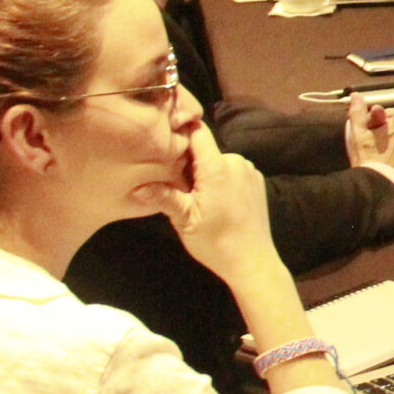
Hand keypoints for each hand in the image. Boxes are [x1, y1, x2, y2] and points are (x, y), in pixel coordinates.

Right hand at [154, 123, 284, 287]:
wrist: (252, 260)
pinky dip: (221, 181)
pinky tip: (216, 203)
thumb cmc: (216, 241)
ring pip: (218, 162)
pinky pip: (232, 172)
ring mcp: (249, 171)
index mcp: (217, 167)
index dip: (181, 132)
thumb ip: (164, 197)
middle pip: (206, 150)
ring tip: (196, 199)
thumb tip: (137, 186)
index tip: (165, 141)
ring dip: (205, 174)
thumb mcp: (184, 220)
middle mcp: (236, 162)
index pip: (197, 132)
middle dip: (189, 163)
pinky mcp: (257, 182)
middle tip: (177, 186)